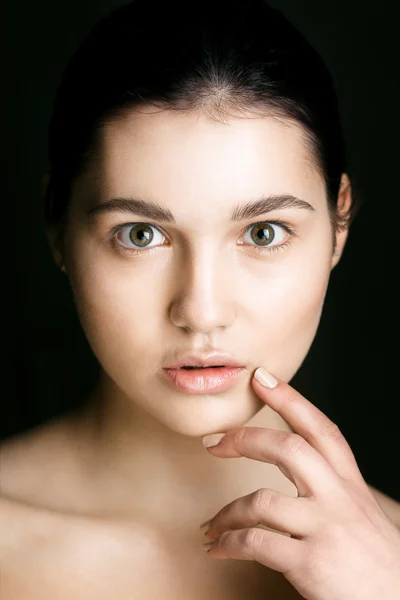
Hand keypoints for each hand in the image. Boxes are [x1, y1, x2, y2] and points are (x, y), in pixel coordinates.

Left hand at [201, 368, 399, 599]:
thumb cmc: (376, 561)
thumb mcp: (361, 513)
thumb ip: (331, 488)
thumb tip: (295, 470)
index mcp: (350, 483)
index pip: (320, 429)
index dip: (290, 399)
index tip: (261, 377)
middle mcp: (339, 498)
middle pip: (288, 448)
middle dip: (245, 439)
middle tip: (214, 443)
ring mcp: (325, 529)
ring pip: (262, 500)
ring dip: (227, 512)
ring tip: (213, 525)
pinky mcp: (311, 562)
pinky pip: (256, 543)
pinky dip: (229, 543)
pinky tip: (219, 548)